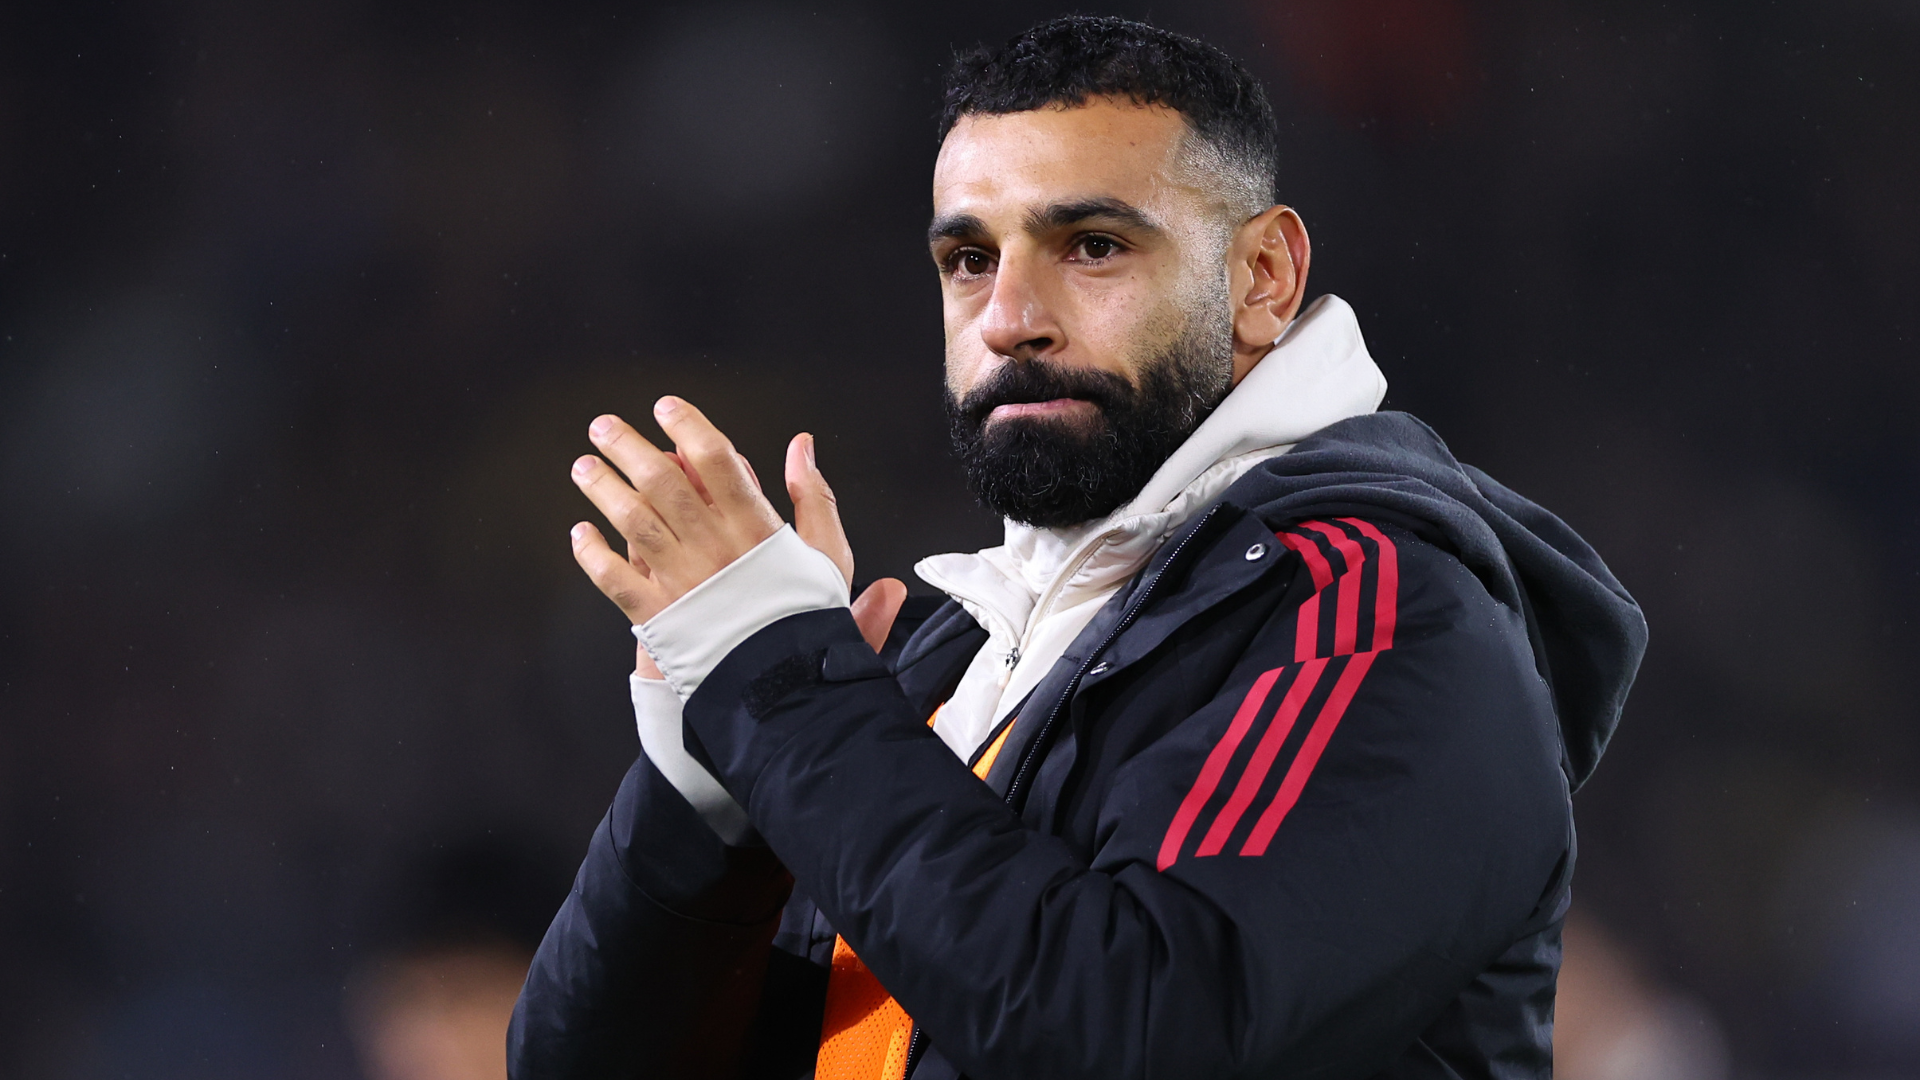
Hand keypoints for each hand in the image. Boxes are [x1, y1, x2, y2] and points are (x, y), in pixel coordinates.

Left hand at [566, 397, 904, 671]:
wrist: (787, 686)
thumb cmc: (808, 619)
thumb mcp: (830, 553)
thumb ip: (813, 495)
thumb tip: (802, 446)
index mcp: (755, 527)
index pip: (716, 458)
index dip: (687, 426)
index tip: (666, 407)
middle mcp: (712, 547)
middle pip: (661, 481)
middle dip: (627, 447)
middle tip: (604, 427)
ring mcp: (681, 580)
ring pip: (632, 521)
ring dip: (602, 489)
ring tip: (584, 467)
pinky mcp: (658, 615)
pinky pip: (614, 579)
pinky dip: (592, 554)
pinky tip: (581, 534)